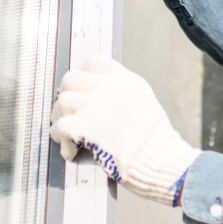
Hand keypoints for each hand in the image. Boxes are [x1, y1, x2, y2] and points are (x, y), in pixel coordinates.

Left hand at [50, 57, 198, 205]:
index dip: (82, 76)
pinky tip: (72, 151)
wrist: (162, 161)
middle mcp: (111, 89)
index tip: (80, 91)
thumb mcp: (145, 104)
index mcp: (127, 82)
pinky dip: (62, 142)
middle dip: (67, 97)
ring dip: (60, 120)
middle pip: (71, 78)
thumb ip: (122, 94)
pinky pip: (60, 127)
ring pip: (62, 102)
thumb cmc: (156, 141)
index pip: (94, 62)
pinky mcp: (87, 128)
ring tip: (68, 135)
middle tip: (70, 114)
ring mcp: (98, 106)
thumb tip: (99, 97)